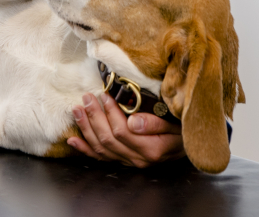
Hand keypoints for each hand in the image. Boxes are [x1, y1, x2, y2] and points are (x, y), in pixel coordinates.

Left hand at [68, 92, 184, 167]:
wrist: (186, 146)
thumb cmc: (182, 130)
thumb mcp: (176, 123)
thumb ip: (155, 123)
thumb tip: (133, 122)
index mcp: (151, 149)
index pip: (122, 131)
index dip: (110, 113)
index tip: (104, 95)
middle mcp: (138, 159)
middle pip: (108, 139)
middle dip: (94, 117)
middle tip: (86, 98)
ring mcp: (129, 162)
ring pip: (101, 148)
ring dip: (86, 129)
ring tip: (77, 110)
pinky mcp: (123, 162)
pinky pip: (101, 157)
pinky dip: (85, 149)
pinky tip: (72, 140)